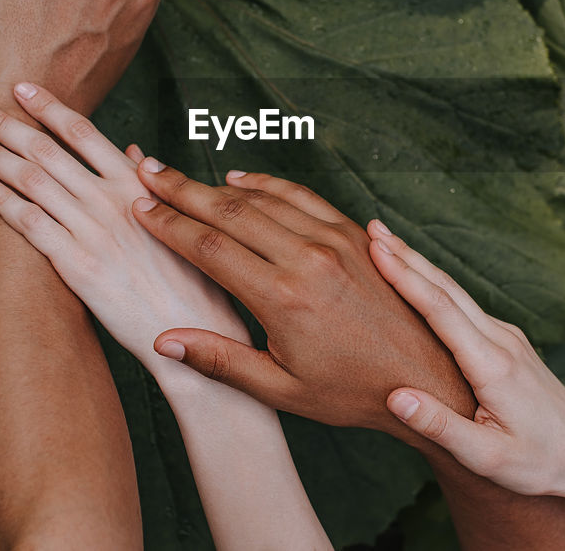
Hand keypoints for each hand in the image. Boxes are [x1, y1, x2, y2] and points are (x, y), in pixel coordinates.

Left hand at [0, 83, 250, 391]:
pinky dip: (4, 203)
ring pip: (32, 182)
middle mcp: (111, 201)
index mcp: (138, 184)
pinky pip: (31, 226)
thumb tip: (135, 150)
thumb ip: (153, 181)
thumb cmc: (192, 274)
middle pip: (47, 151)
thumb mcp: (181, 217)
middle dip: (7, 125)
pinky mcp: (76, 265)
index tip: (21, 88)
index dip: (48, 106)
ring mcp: (92, 232)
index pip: (83, 133)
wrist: (190, 326)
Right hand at [128, 164, 476, 444]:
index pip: (209, 247)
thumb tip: (162, 341)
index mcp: (283, 297)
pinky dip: (268, 186)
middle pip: (231, 210)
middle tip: (147, 171)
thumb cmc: (351, 392)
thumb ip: (220, 360)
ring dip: (219, 185)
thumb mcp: (281, 389)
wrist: (427, 376)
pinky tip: (244, 181)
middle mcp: (308, 258)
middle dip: (182, 190)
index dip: (168, 225)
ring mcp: (336, 240)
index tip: (137, 208)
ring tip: (181, 176)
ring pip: (265, 199)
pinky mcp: (356, 235)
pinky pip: (303, 198)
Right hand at [366, 221, 564, 504]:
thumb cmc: (539, 462)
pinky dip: (433, 285)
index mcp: (492, 365)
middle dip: (407, 256)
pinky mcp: (506, 342)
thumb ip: (441, 427)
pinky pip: (463, 305)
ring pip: (455, 292)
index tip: (377, 249)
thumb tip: (396, 396)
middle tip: (371, 227)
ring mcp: (506, 336)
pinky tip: (416, 279)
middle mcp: (501, 340)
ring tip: (385, 242)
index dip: (406, 277)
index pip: (441, 309)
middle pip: (446, 288)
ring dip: (419, 264)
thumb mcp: (488, 458)